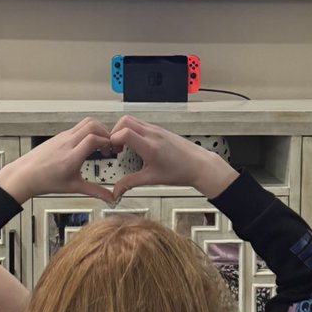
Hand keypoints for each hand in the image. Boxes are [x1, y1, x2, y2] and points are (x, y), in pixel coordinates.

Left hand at [0, 117, 118, 203]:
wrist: (25, 175)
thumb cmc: (45, 180)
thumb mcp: (73, 187)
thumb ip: (95, 191)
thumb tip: (109, 198)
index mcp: (72, 156)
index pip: (94, 139)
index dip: (107, 142)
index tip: (111, 150)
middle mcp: (68, 142)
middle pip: (92, 125)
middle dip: (106, 132)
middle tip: (109, 144)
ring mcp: (63, 137)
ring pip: (85, 123)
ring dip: (97, 129)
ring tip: (100, 142)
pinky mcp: (59, 135)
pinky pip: (77, 127)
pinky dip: (87, 131)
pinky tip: (87, 144)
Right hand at [108, 116, 237, 200]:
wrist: (199, 165)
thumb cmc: (180, 172)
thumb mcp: (152, 179)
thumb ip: (130, 183)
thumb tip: (116, 191)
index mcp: (150, 146)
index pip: (124, 133)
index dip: (113, 140)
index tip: (112, 151)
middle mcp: (153, 134)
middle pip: (125, 121)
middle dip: (114, 132)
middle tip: (115, 147)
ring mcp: (157, 130)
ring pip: (133, 120)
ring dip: (123, 130)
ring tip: (124, 147)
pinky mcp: (160, 130)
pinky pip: (141, 124)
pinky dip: (133, 131)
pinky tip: (136, 145)